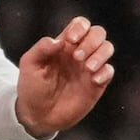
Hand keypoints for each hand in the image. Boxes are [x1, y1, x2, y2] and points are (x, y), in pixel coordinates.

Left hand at [15, 17, 114, 138]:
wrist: (37, 115)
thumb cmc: (32, 88)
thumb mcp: (30, 64)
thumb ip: (41, 48)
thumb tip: (59, 41)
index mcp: (64, 44)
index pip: (80, 24)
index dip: (80, 27)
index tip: (70, 40)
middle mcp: (80, 53)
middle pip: (98, 33)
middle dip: (91, 41)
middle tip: (77, 57)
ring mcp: (89, 68)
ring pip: (107, 48)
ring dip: (100, 54)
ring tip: (87, 68)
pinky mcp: (96, 84)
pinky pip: (109, 71)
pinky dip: (105, 72)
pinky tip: (93, 80)